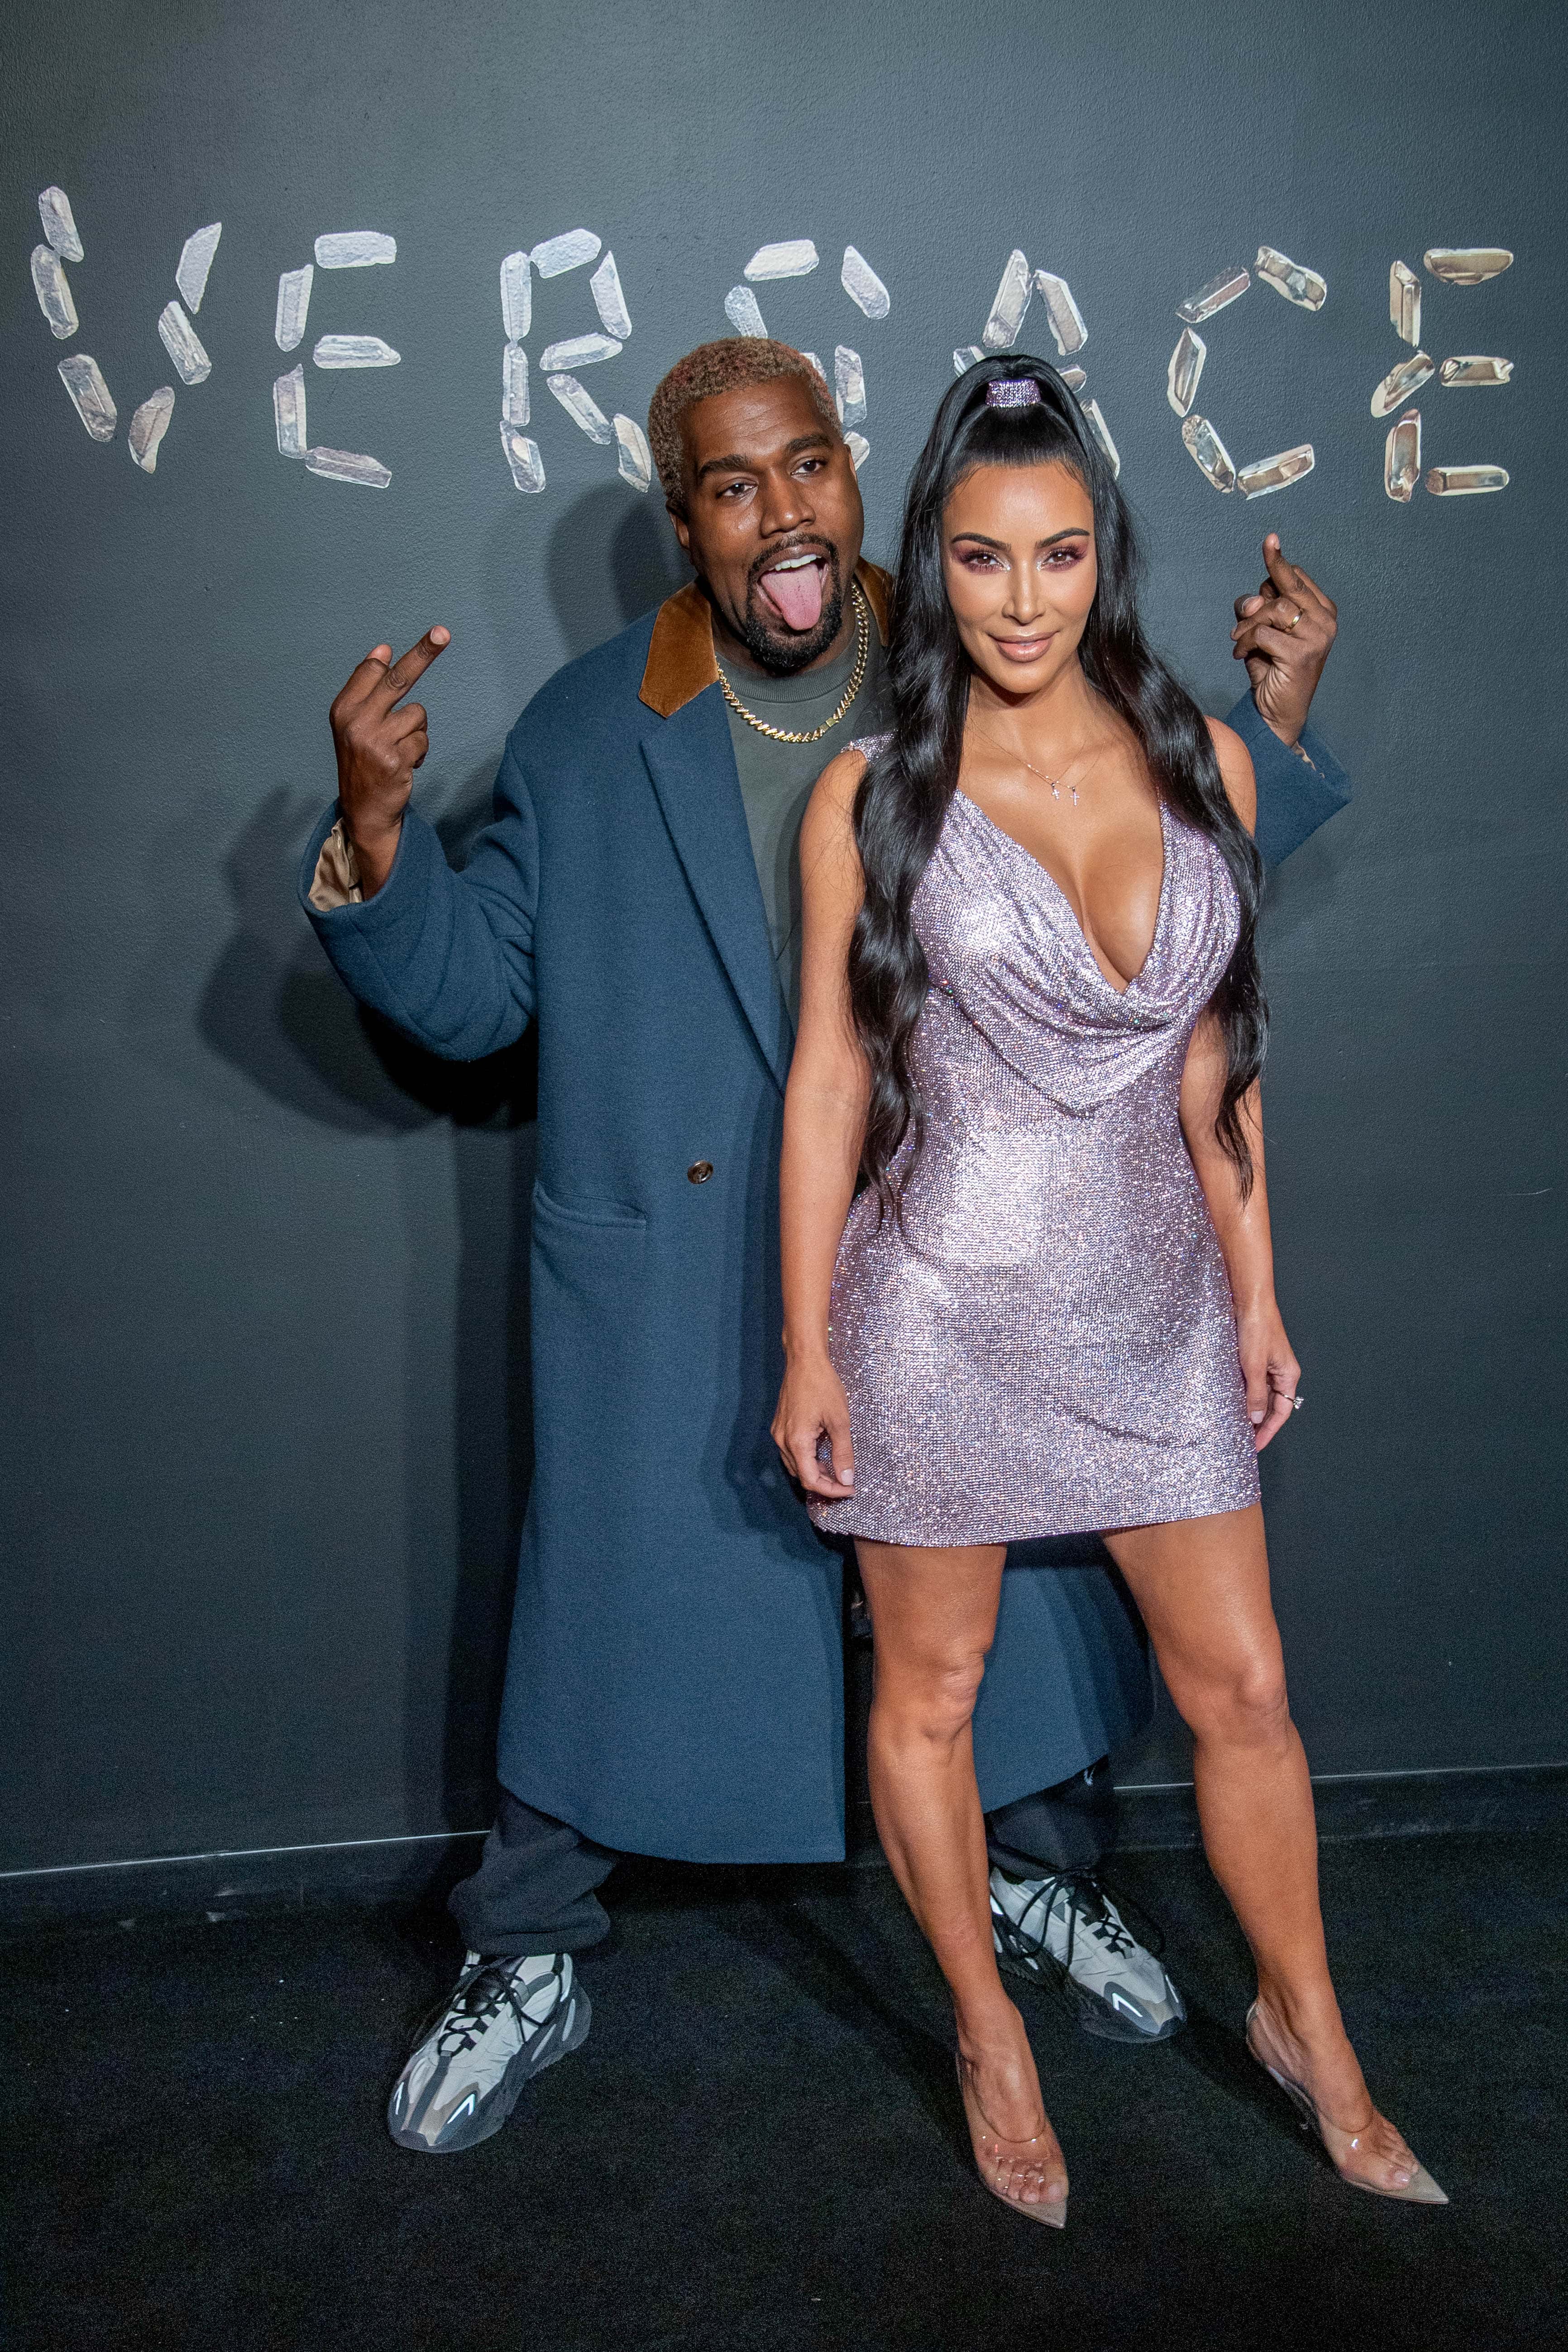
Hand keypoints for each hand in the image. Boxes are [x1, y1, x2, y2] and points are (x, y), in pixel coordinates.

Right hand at [328, 625, 450, 894]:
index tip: (407, 639)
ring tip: (398, 750)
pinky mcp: (394, 759)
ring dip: (415, 733)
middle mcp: (355, 721)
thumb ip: (366, 689)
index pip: (371, 671)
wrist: (363, 809)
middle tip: (442, 632)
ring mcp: (375, 740)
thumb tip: (382, 649)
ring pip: (417, 716)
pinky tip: (403, 765)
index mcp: (343, 709)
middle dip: (423, 654)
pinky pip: (422, 740)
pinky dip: (419, 752)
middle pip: (397, 679)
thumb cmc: (363, 762)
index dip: (389, 657)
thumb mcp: (353, 724)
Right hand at [772, 1351, 855, 1498]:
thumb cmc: (823, 1386)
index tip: (850, 1489)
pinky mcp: (779, 1426)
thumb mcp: (839, 1421)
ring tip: (837, 1469)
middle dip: (825, 1483)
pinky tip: (822, 1453)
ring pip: (796, 1466)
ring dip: (815, 1472)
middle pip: (802, 1476)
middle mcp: (782, 1441)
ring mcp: (779, 1433)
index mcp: (797, 1442)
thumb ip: (843, 1453)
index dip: (832, 1490)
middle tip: (847, 1482)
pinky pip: (792, 1452)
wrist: (804, 1360)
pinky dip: (807, 1459)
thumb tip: (846, 1479)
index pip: (812, 1480)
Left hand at [1230, 535, 1336, 747]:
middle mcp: (1326, 620)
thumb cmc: (1271, 667)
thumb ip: (1257, 608)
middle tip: (1241, 624)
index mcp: (1322, 609)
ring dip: (1246, 627)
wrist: (1278, 712)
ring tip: (1238, 644)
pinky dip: (1245, 643)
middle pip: (1284, 588)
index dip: (1277, 564)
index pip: (1297, 577)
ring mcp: (1318, 636)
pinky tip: (1241, 656)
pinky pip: (1263, 633)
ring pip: (1272, 610)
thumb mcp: (1262, 630)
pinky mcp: (1303, 653)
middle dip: (1254, 603)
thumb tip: (1253, 600)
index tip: (1270, 540)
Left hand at [1236, 1299, 1301, 1453]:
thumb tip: (1256, 1418)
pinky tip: (1233, 1403)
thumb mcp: (1253, 1365)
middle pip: (1273, 1406)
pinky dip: (1244, 1395)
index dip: (1268, 1431)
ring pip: (1262, 1395)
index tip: (1256, 1446)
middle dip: (1259, 1424)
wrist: (1249, 1300)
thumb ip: (1255, 1394)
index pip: (1281, 1412)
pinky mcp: (1256, 1357)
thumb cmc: (1257, 1328)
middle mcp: (1281, 1372)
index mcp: (1288, 1375)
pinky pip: (1253, 1383)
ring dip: (1251, 1411)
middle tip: (1244, 1441)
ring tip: (1236, 1426)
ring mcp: (1268, 1365)